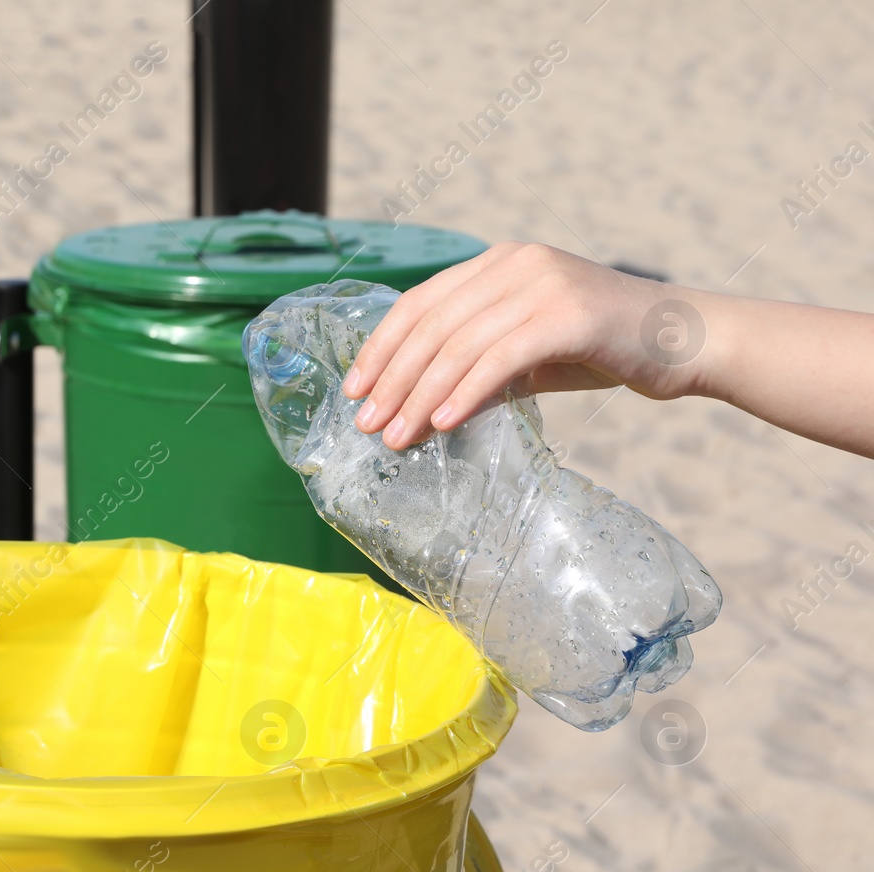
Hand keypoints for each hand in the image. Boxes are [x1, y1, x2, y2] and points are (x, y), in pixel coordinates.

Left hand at [343, 242, 703, 448]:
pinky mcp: (568, 314)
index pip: (420, 302)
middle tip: (366, 425)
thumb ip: (475, 369)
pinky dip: (464, 393)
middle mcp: (515, 263)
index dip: (381, 346)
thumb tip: (415, 410)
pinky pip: (499, 357)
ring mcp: (542, 283)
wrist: (687, 341)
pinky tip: (441, 424)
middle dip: (391, 379)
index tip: (354, 389)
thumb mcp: (527, 357)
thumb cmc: (604, 349)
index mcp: (499, 262)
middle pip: (430, 324)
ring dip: (418, 396)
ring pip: (458, 344)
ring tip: (395, 438)